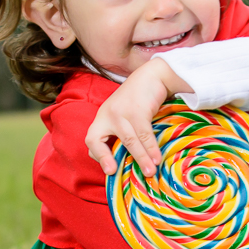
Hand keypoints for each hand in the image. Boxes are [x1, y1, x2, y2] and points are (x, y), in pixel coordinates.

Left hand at [86, 59, 190, 176]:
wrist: (153, 75)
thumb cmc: (141, 99)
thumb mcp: (125, 115)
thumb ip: (122, 132)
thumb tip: (130, 160)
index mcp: (102, 117)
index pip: (91, 138)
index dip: (97, 155)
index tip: (109, 169)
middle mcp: (106, 115)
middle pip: (97, 140)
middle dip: (105, 158)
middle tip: (114, 173)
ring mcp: (120, 112)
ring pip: (128, 141)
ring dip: (140, 159)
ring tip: (149, 172)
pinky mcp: (136, 111)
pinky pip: (144, 135)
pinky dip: (151, 149)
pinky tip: (157, 158)